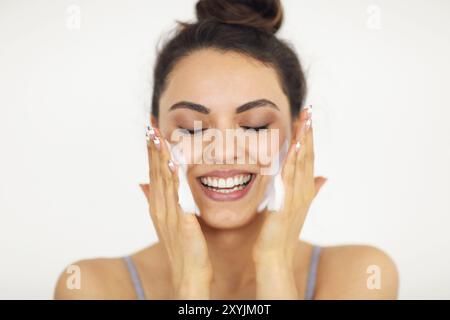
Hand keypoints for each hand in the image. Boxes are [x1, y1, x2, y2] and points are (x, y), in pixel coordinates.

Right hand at [140, 126, 211, 298]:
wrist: (189, 272)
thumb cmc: (182, 246)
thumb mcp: (166, 220)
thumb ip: (158, 200)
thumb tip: (142, 183)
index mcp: (158, 205)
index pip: (153, 173)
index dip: (151, 152)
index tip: (150, 131)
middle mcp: (159, 207)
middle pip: (155, 172)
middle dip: (152, 148)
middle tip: (150, 126)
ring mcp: (169, 214)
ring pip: (163, 180)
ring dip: (160, 158)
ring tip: (159, 137)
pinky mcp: (182, 221)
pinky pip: (178, 196)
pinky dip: (175, 179)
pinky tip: (176, 164)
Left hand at [252, 106, 326, 298]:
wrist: (275, 255)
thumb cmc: (282, 232)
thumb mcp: (296, 207)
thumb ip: (309, 190)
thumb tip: (324, 177)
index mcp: (304, 190)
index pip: (308, 158)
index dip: (309, 138)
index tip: (308, 118)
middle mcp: (303, 191)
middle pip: (308, 156)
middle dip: (309, 133)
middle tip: (309, 110)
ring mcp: (296, 197)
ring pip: (301, 163)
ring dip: (304, 141)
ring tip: (305, 120)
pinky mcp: (286, 203)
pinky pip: (290, 179)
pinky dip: (293, 162)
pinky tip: (295, 147)